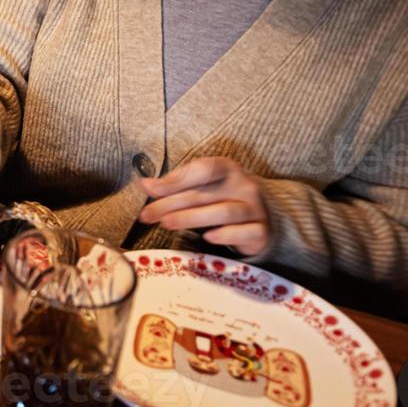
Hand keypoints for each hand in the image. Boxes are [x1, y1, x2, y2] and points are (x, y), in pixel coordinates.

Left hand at [139, 156, 271, 256]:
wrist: (262, 218)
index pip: (202, 169)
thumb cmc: (223, 199)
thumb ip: (175, 185)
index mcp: (228, 169)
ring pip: (224, 212)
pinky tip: (208, 237)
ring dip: (192, 218)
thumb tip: (145, 185)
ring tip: (167, 224)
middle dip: (171, 204)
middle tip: (147, 214)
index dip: (175, 179)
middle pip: (204, 193)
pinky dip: (226, 235)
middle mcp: (244, 185)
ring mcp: (255, 208)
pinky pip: (245, 232)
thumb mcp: (200, 188)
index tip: (151, 189)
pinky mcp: (261, 231)